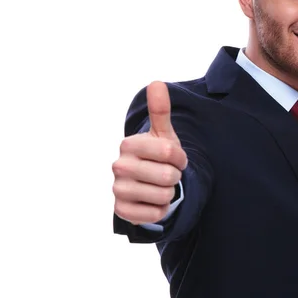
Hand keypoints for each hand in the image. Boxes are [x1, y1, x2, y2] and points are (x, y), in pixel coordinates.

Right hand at [112, 81, 187, 224]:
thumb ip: (160, 111)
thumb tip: (157, 83)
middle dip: (175, 177)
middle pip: (168, 176)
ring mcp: (118, 189)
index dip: (180, 158)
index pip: (170, 152)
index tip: (175, 159)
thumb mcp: (162, 135)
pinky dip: (161, 210)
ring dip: (169, 194)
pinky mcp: (121, 211)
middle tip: (167, 174)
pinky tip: (153, 201)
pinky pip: (155, 214)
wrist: (147, 185)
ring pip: (163, 196)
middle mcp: (118, 166)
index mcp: (128, 144)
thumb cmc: (158, 157)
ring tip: (160, 187)